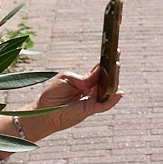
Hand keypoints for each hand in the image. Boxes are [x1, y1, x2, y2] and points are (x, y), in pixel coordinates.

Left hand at [4, 63, 120, 140]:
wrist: (44, 111)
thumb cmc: (53, 94)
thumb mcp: (68, 79)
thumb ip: (85, 78)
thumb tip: (100, 72)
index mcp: (85, 82)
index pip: (99, 72)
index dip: (107, 63)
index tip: (115, 52)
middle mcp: (91, 91)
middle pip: (106, 80)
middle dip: (114, 70)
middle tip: (118, 58)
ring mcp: (91, 101)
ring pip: (108, 91)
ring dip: (114, 81)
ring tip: (118, 68)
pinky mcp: (89, 110)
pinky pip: (104, 105)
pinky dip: (112, 100)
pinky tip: (119, 94)